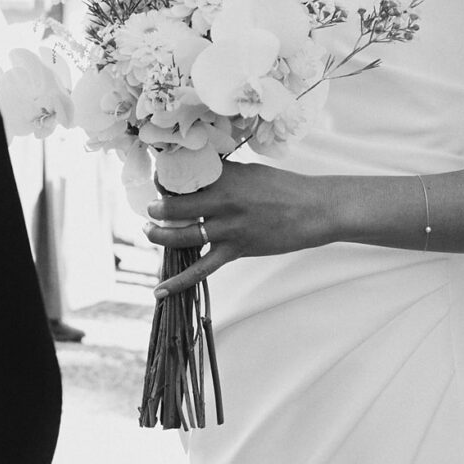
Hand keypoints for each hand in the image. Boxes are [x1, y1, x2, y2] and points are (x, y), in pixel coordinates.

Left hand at [148, 162, 341, 293]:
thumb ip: (223, 176)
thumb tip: (197, 178)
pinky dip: (179, 281)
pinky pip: (201, 269)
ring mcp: (229, 228)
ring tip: (149, 231)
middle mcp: (223, 201)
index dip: (164, 180)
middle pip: (176, 206)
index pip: (184, 178)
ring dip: (159, 235)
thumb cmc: (283, 188)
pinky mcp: (236, 250)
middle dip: (156, 208)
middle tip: (150, 209)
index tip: (156, 181)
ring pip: (182, 236)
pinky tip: (159, 290)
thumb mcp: (250, 173)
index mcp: (226, 177)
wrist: (314, 209)